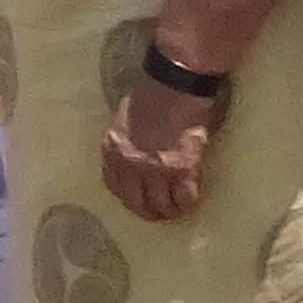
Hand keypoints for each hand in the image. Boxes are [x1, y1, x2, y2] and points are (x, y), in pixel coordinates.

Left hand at [104, 75, 220, 222]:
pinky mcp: (181, 170)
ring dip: (171, 211)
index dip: (128, 198)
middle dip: (149, 211)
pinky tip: (191, 201)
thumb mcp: (122, 123)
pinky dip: (188, 202)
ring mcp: (155, 170)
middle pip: (137, 202)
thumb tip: (132, 158)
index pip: (114, 187)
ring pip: (162, 205)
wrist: (172, 88)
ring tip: (178, 210)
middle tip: (161, 214)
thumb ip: (124, 145)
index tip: (138, 202)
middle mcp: (129, 166)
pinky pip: (184, 198)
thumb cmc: (148, 98)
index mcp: (111, 152)